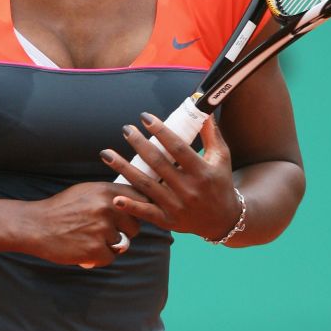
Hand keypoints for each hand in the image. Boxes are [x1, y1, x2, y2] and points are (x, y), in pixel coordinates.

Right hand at [26, 181, 142, 267]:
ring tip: (87, 238)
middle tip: (102, 231)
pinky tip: (83, 248)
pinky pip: (110, 257)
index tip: (136, 217)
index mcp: (106, 191)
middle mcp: (107, 208)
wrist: (35, 225)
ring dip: (108, 245)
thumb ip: (111, 196)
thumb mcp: (86, 192)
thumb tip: (135, 202)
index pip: (141, 200)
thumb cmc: (61, 209)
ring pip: (122, 243)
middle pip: (135, 226)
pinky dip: (98, 257)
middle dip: (123, 231)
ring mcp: (102, 229)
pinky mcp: (96, 249)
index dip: (140, 211)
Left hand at [101, 114, 242, 241]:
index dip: (161, 131)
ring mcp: (177, 207)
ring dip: (124, 169)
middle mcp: (189, 190)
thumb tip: (203, 109)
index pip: (178, 148)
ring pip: (146, 186)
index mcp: (202, 172)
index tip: (145, 117)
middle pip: (158, 164)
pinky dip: (131, 206)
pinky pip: (147, 213)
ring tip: (106, 154)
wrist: (224, 220)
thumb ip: (211, 133)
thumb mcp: (221, 157)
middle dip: (139, 144)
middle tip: (126, 129)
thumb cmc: (221, 183)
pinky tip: (115, 197)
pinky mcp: (168, 221)